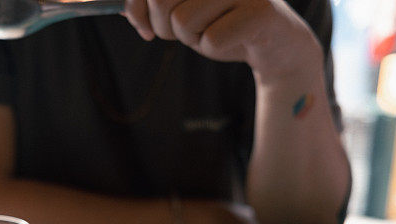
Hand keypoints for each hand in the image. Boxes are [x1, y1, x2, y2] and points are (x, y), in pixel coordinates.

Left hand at [123, 0, 321, 82]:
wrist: (274, 43)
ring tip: (213, 30)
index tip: (141, 26)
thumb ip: (151, 4)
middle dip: (163, 26)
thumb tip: (122, 8)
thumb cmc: (222, 21)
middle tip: (179, 33)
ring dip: (191, 38)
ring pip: (183, 22)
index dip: (136, 6)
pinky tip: (232, 39)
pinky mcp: (260, 12)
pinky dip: (213, 48)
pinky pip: (210, 40)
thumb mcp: (182, 9)